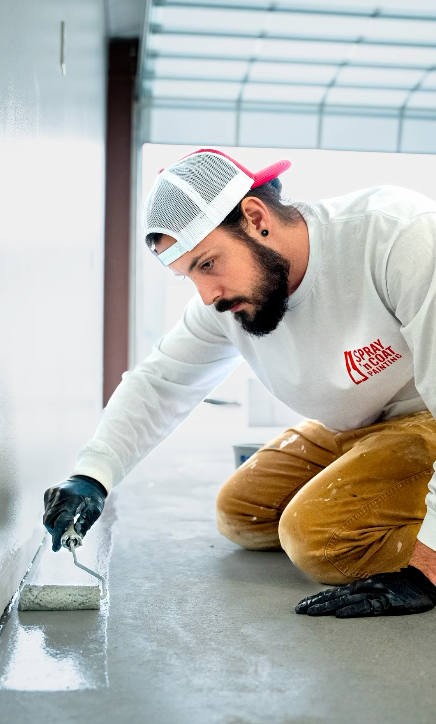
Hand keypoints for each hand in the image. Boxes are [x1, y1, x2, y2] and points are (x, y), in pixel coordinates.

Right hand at [43, 475, 106, 551]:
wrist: (88, 479)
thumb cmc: (93, 496)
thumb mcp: (94, 511)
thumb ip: (84, 525)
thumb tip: (75, 539)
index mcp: (73, 500)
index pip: (61, 522)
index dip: (57, 537)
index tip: (56, 548)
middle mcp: (60, 495)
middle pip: (50, 521)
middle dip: (54, 532)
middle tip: (61, 540)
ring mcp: (53, 493)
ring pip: (47, 516)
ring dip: (53, 525)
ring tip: (64, 525)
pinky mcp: (48, 492)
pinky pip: (47, 510)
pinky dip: (52, 516)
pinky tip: (61, 514)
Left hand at [295, 566, 435, 617]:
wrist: (421, 580)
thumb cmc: (398, 585)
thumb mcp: (376, 587)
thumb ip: (360, 593)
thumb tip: (341, 601)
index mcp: (360, 586)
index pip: (334, 593)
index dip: (317, 599)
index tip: (302, 605)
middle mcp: (364, 588)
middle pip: (335, 596)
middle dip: (316, 603)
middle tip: (298, 610)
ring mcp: (375, 594)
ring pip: (346, 601)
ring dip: (327, 607)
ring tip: (311, 612)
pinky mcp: (388, 602)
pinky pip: (368, 606)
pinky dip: (353, 610)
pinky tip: (340, 614)